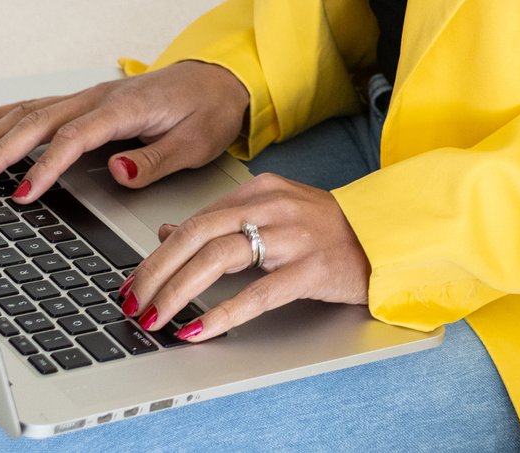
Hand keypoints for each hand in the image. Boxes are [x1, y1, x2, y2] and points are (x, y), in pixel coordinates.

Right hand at [0, 60, 250, 203]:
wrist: (221, 78)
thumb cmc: (209, 110)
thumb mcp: (197, 141)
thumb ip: (156, 160)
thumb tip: (118, 172)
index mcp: (126, 108)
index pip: (75, 138)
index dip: (45, 166)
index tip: (21, 193)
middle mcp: (100, 97)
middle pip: (39, 123)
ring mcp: (89, 96)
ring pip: (29, 113)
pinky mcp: (85, 101)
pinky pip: (35, 106)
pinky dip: (0, 114)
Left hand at [116, 173, 371, 341]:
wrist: (387, 238)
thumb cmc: (330, 231)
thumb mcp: (274, 214)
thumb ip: (224, 221)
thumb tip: (168, 232)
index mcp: (262, 190)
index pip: (196, 219)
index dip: (158, 253)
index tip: (134, 281)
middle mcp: (274, 206)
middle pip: (197, 235)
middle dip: (156, 272)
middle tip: (132, 301)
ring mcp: (293, 236)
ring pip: (218, 259)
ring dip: (177, 291)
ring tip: (155, 317)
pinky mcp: (311, 269)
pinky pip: (257, 293)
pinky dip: (221, 314)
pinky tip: (198, 329)